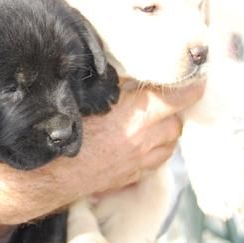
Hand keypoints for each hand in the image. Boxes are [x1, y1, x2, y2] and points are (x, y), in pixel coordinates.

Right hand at [0, 81, 204, 234]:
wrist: (49, 175)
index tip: (194, 78)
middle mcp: (144, 140)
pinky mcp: (132, 176)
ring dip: (167, 129)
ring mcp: (140, 162)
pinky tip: (142, 140)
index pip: (179, 98)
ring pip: (171, 143)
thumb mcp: (88, 98)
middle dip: (175, 108)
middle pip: (178, 121)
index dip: (190, 86)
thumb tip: (128, 67)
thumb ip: (113, 83)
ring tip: (152, 118)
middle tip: (163, 96)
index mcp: (136, 116)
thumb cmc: (62, 131)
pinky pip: (157, 160)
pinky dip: (157, 148)